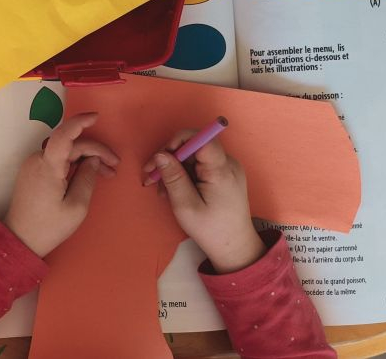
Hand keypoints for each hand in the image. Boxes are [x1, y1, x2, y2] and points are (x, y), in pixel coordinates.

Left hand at [5, 113, 118, 256]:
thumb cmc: (48, 227)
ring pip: (64, 152)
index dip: (80, 122)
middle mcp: (37, 160)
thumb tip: (94, 160)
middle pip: (70, 145)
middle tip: (115, 167)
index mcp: (47, 166)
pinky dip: (73, 164)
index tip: (97, 117)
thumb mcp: (76, 206)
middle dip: (95, 151)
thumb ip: (87, 178)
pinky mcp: (32, 172)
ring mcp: (32, 165)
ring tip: (106, 173)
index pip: (64, 134)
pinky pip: (56, 160)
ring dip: (86, 158)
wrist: (20, 239)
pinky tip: (87, 174)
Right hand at [142, 131, 265, 272]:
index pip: (201, 138)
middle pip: (193, 146)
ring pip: (193, 157)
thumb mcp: (185, 206)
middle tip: (151, 178)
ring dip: (174, 169)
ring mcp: (226, 168)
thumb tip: (159, 154)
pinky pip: (199, 165)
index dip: (178, 141)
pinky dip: (183, 174)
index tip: (161, 158)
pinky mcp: (223, 175)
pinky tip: (174, 190)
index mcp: (221, 170)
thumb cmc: (211, 230)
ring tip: (162, 190)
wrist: (234, 246)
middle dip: (170, 159)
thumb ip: (173, 178)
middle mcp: (227, 163)